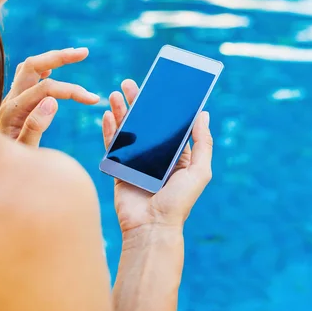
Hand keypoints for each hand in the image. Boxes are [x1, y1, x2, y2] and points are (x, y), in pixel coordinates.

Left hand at [0, 48, 99, 145]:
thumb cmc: (9, 166)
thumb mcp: (25, 152)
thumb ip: (35, 127)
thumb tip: (52, 101)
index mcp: (14, 111)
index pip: (46, 89)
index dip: (72, 91)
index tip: (93, 99)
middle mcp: (10, 100)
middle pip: (32, 66)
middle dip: (59, 57)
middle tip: (84, 53)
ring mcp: (11, 99)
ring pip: (30, 67)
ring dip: (52, 58)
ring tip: (76, 54)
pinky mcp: (15, 102)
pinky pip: (26, 76)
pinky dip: (42, 68)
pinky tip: (53, 68)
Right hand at [102, 80, 212, 233]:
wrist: (151, 228)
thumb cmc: (179, 202)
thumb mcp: (200, 171)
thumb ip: (203, 143)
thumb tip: (203, 114)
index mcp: (177, 156)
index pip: (169, 125)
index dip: (163, 106)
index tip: (156, 86)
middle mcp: (156, 157)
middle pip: (145, 123)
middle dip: (137, 102)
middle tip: (129, 83)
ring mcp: (136, 163)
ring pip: (127, 131)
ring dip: (121, 111)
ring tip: (115, 93)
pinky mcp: (119, 170)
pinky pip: (113, 146)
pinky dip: (109, 130)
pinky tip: (108, 114)